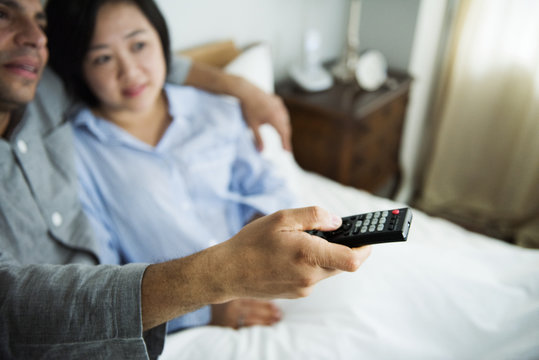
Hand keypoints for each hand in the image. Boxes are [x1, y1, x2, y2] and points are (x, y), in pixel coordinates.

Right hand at [141, 206, 370, 330]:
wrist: (227, 272)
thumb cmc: (251, 243)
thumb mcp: (281, 218)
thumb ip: (313, 216)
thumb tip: (337, 221)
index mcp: (308, 255)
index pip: (353, 259)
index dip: (366, 247)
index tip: (368, 237)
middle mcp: (310, 276)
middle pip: (342, 263)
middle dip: (343, 247)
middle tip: (333, 230)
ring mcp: (303, 287)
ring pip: (327, 269)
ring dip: (324, 254)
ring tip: (302, 240)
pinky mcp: (296, 293)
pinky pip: (314, 276)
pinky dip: (311, 263)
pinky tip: (291, 254)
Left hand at [238, 84, 291, 151]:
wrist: (245, 90)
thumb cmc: (247, 108)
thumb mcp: (252, 125)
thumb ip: (257, 139)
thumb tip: (261, 151)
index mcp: (274, 118)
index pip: (283, 134)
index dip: (285, 143)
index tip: (287, 152)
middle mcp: (279, 111)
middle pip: (286, 127)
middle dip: (285, 137)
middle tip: (285, 147)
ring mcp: (279, 104)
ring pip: (285, 119)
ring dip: (284, 128)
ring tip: (283, 136)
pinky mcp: (277, 100)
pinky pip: (282, 112)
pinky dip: (282, 118)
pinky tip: (279, 121)